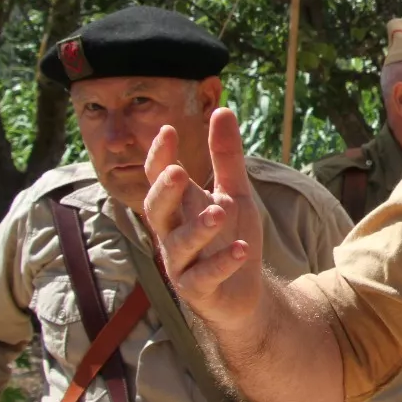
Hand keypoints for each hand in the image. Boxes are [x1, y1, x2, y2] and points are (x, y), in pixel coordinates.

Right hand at [143, 108, 265, 331]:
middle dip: (164, 192)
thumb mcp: (235, 192)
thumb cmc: (230, 236)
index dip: (159, 156)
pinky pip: (203, 277)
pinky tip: (240, 250)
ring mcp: (182, 264)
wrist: (245, 292)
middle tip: (178, 172)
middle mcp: (172, 234)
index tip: (168, 130)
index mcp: (179, 207)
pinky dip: (221, 263)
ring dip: (197, 228)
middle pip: (155, 211)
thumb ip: (226, 156)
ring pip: (177, 246)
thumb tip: (222, 109)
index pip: (158, 178)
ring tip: (220, 210)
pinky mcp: (198, 290)